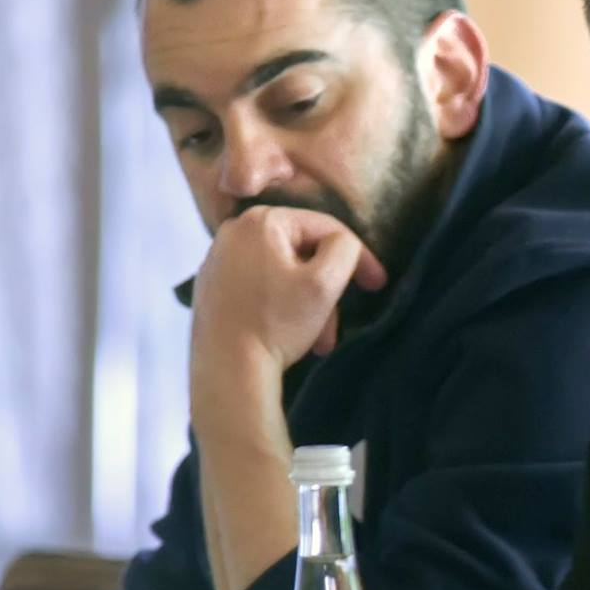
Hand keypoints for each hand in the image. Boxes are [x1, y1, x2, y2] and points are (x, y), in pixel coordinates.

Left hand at [190, 205, 386, 374]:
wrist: (227, 369)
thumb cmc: (277, 323)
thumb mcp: (324, 282)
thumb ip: (345, 249)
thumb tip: (343, 243)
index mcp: (262, 220)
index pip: (327, 229)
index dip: (359, 257)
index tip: (377, 285)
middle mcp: (234, 231)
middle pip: (303, 252)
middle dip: (327, 288)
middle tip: (340, 321)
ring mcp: (218, 258)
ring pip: (283, 272)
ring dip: (307, 303)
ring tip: (318, 338)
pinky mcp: (211, 284)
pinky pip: (260, 285)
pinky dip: (281, 305)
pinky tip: (290, 334)